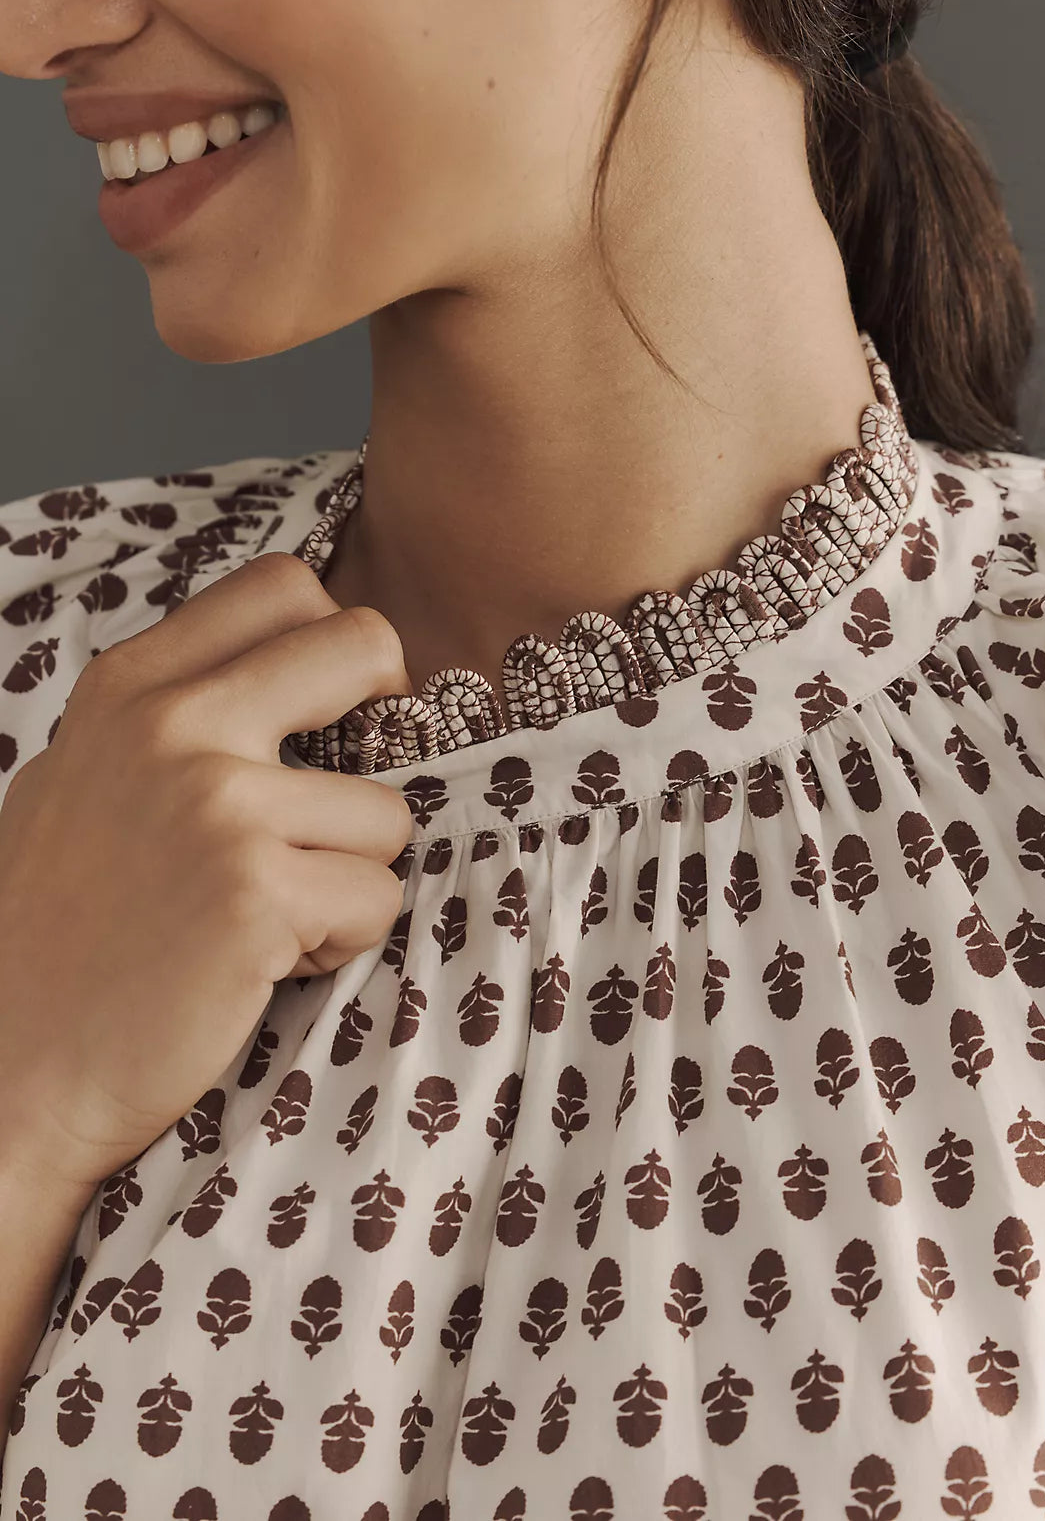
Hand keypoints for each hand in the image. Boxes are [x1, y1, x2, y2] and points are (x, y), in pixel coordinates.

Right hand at [0, 552, 413, 1193]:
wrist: (7, 1073)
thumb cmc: (48, 938)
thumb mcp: (78, 782)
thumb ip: (162, 720)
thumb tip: (269, 676)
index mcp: (128, 687)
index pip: (279, 586)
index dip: (334, 638)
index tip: (339, 699)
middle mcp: (172, 725)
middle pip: (360, 643)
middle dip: (391, 712)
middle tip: (351, 787)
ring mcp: (218, 804)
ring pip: (387, 811)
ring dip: (349, 876)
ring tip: (267, 919)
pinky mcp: (259, 893)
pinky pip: (377, 897)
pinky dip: (339, 942)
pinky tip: (266, 965)